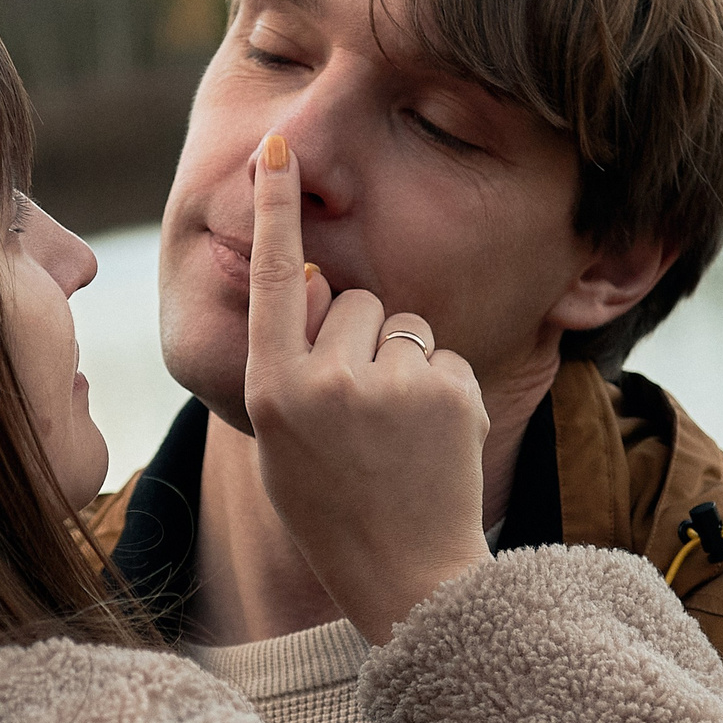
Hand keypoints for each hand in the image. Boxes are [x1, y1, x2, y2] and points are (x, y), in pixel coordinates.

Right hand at [242, 133, 491, 644]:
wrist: (406, 575)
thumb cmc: (332, 504)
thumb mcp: (281, 436)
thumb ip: (288, 358)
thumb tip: (315, 279)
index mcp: (273, 390)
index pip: (274, 277)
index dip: (277, 208)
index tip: (281, 147)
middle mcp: (328, 381)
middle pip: (354, 300)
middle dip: (361, 336)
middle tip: (360, 412)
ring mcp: (392, 386)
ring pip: (402, 323)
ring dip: (402, 360)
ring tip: (396, 432)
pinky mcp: (449, 392)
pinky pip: (442, 356)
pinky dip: (438, 389)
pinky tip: (429, 442)